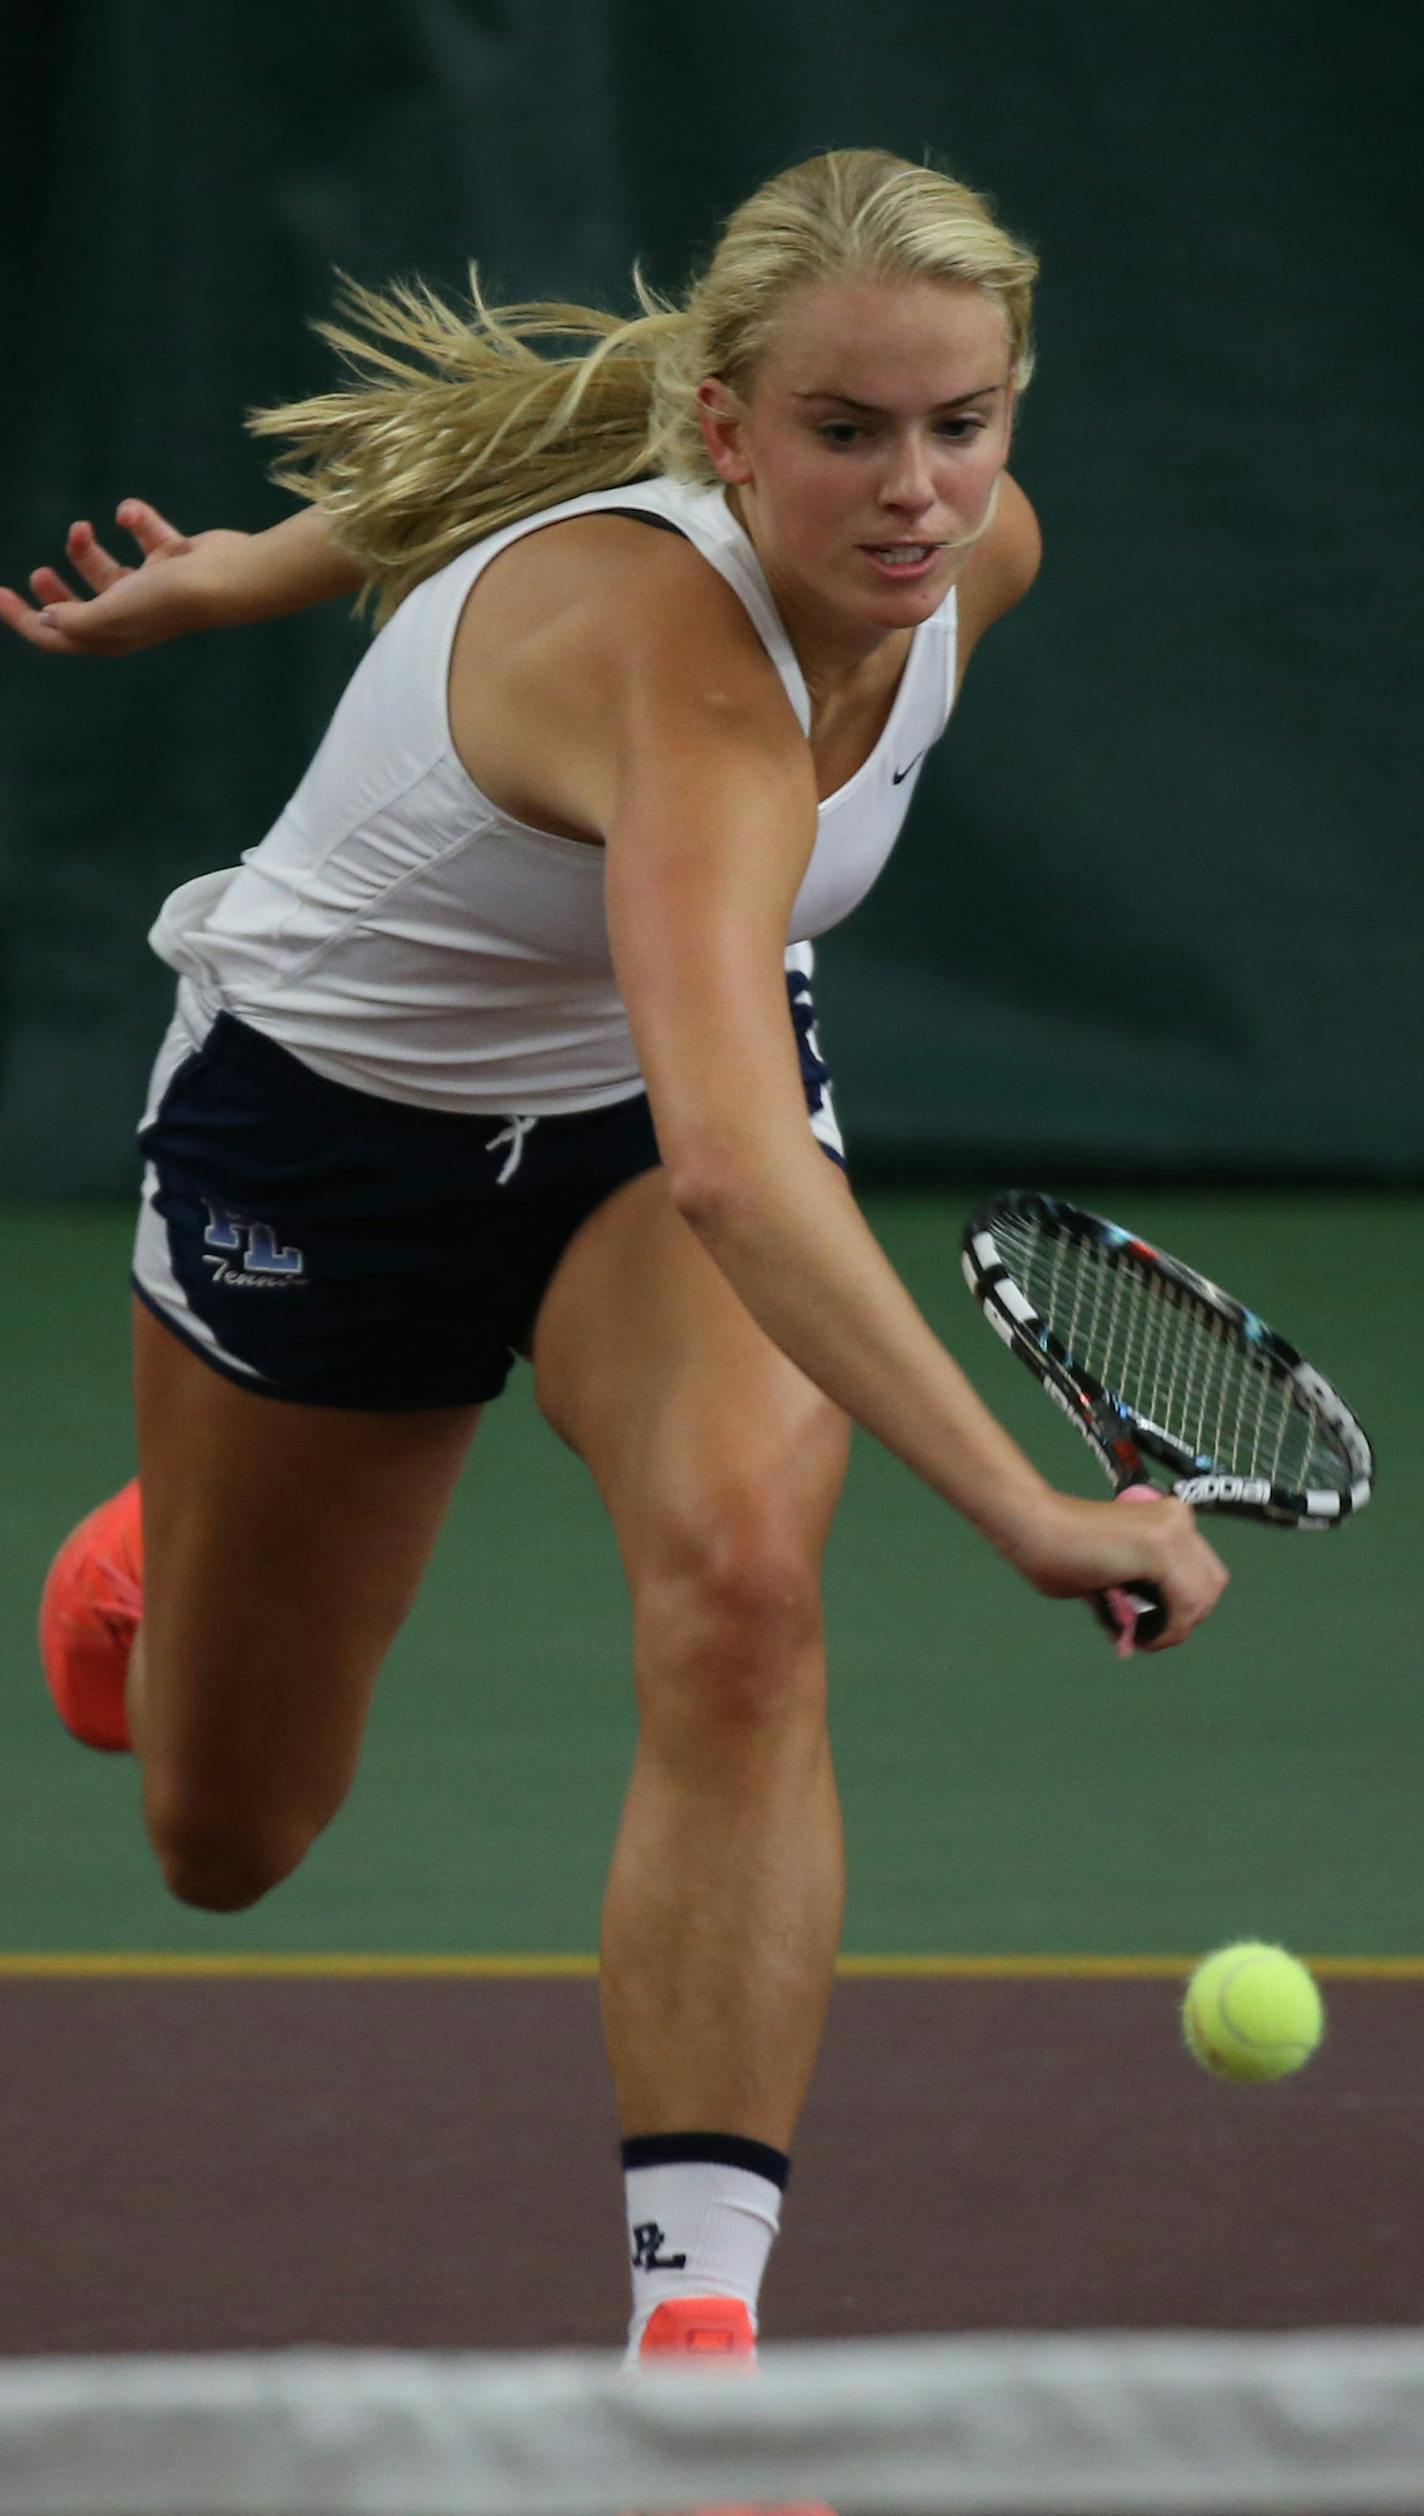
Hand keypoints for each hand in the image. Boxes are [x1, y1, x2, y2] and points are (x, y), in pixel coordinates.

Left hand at [0, 502, 250, 654]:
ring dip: (87, 550)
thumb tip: (49, 619)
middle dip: (56, 592)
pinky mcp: (173, 558)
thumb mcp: (109, 613)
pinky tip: (129, 512)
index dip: (24, 620)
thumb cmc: (166, 599)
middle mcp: (132, 615)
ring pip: (109, 570)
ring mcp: (154, 587)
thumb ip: (75, 620)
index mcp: (113, 636)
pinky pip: (145, 536)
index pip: (59, 637)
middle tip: (38, 572)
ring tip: (80, 528)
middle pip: (82, 609)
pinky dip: (135, 520)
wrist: (226, 578)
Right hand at [1010, 1488, 1227, 1650]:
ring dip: (1174, 1628)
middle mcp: (1178, 1518)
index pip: (1201, 1572)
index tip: (1153, 1626)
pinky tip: (1143, 1637)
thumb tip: (1145, 1633)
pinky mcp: (1160, 1548)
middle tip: (1149, 1637)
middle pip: (1210, 1586)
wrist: (1034, 1529)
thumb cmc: (1058, 1551)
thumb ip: (1135, 1597)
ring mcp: (1172, 1531)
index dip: (1183, 1607)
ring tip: (1142, 1639)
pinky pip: (1184, 1604)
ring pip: (1201, 1599)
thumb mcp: (1112, 1577)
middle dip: (1184, 1618)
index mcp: (1169, 1517)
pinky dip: (1167, 1629)